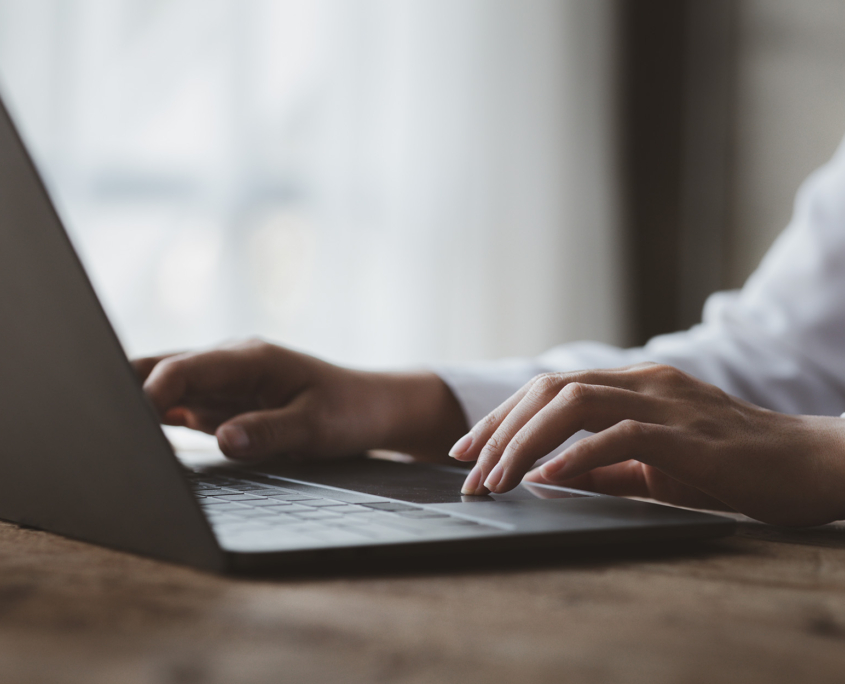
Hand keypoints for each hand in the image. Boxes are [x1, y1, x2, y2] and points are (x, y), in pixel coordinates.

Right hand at [134, 339, 466, 462]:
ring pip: (164, 388)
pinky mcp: (222, 403)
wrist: (369, 407)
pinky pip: (179, 408)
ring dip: (138, 408)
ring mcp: (222, 383)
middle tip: (99, 426)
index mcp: (249, 358)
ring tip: (110, 439)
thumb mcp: (316, 428)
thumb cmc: (348, 412)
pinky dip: (156, 422)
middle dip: (127, 391)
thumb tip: (225, 440)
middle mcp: (228, 364)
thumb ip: (270, 432)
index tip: (128, 421)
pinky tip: (138, 445)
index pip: (185, 367)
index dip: (151, 391)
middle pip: (162, 369)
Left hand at [448, 363, 844, 525]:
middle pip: (550, 390)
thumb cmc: (732, 467)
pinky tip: (546, 479)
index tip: (467, 450)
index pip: (550, 390)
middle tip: (467, 470)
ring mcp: (667, 403)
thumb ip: (605, 467)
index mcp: (633, 386)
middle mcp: (643, 383)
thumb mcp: (655, 466)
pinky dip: (577, 456)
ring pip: (574, 404)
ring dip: (525, 443)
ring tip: (494, 479)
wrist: (812, 465)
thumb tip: (548, 477)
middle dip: (500, 430)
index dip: (503, 418)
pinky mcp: (690, 434)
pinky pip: (621, 436)